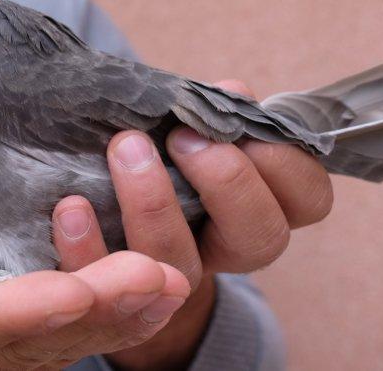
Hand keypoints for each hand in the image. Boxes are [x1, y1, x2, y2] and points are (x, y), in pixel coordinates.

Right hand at [0, 241, 189, 369]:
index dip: (25, 310)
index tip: (70, 293)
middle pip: (47, 333)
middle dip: (102, 310)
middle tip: (157, 278)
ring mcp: (14, 354)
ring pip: (79, 335)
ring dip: (129, 309)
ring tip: (178, 274)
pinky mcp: (37, 340)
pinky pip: (87, 325)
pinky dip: (127, 304)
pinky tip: (171, 275)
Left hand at [52, 80, 333, 368]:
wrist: (103, 206)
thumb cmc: (164, 153)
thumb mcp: (195, 128)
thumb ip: (217, 113)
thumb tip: (230, 91)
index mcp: (266, 206)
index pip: (309, 199)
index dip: (285, 167)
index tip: (240, 128)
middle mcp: (230, 249)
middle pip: (261, 238)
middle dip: (227, 182)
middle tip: (183, 136)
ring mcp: (178, 276)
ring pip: (184, 264)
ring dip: (155, 203)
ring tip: (125, 148)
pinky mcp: (121, 291)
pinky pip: (108, 281)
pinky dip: (89, 245)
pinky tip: (73, 204)